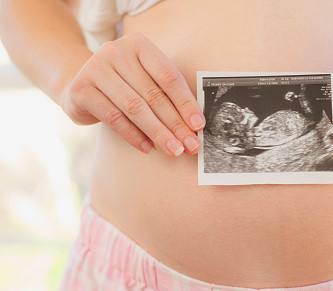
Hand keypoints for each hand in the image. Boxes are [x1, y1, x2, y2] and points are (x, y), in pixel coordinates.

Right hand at [59, 32, 204, 155]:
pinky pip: (114, 118)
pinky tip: (149, 148)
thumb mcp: (145, 79)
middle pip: (153, 94)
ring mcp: (96, 68)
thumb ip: (167, 95)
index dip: (186, 103)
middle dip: (175, 124)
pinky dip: (134, 136)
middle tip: (190, 145)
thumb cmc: (124, 84)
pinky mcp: (82, 90)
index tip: (199, 126)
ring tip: (173, 150)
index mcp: (139, 44)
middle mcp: (116, 51)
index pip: (169, 76)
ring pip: (135, 108)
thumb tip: (194, 125)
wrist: (80, 84)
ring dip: (158, 133)